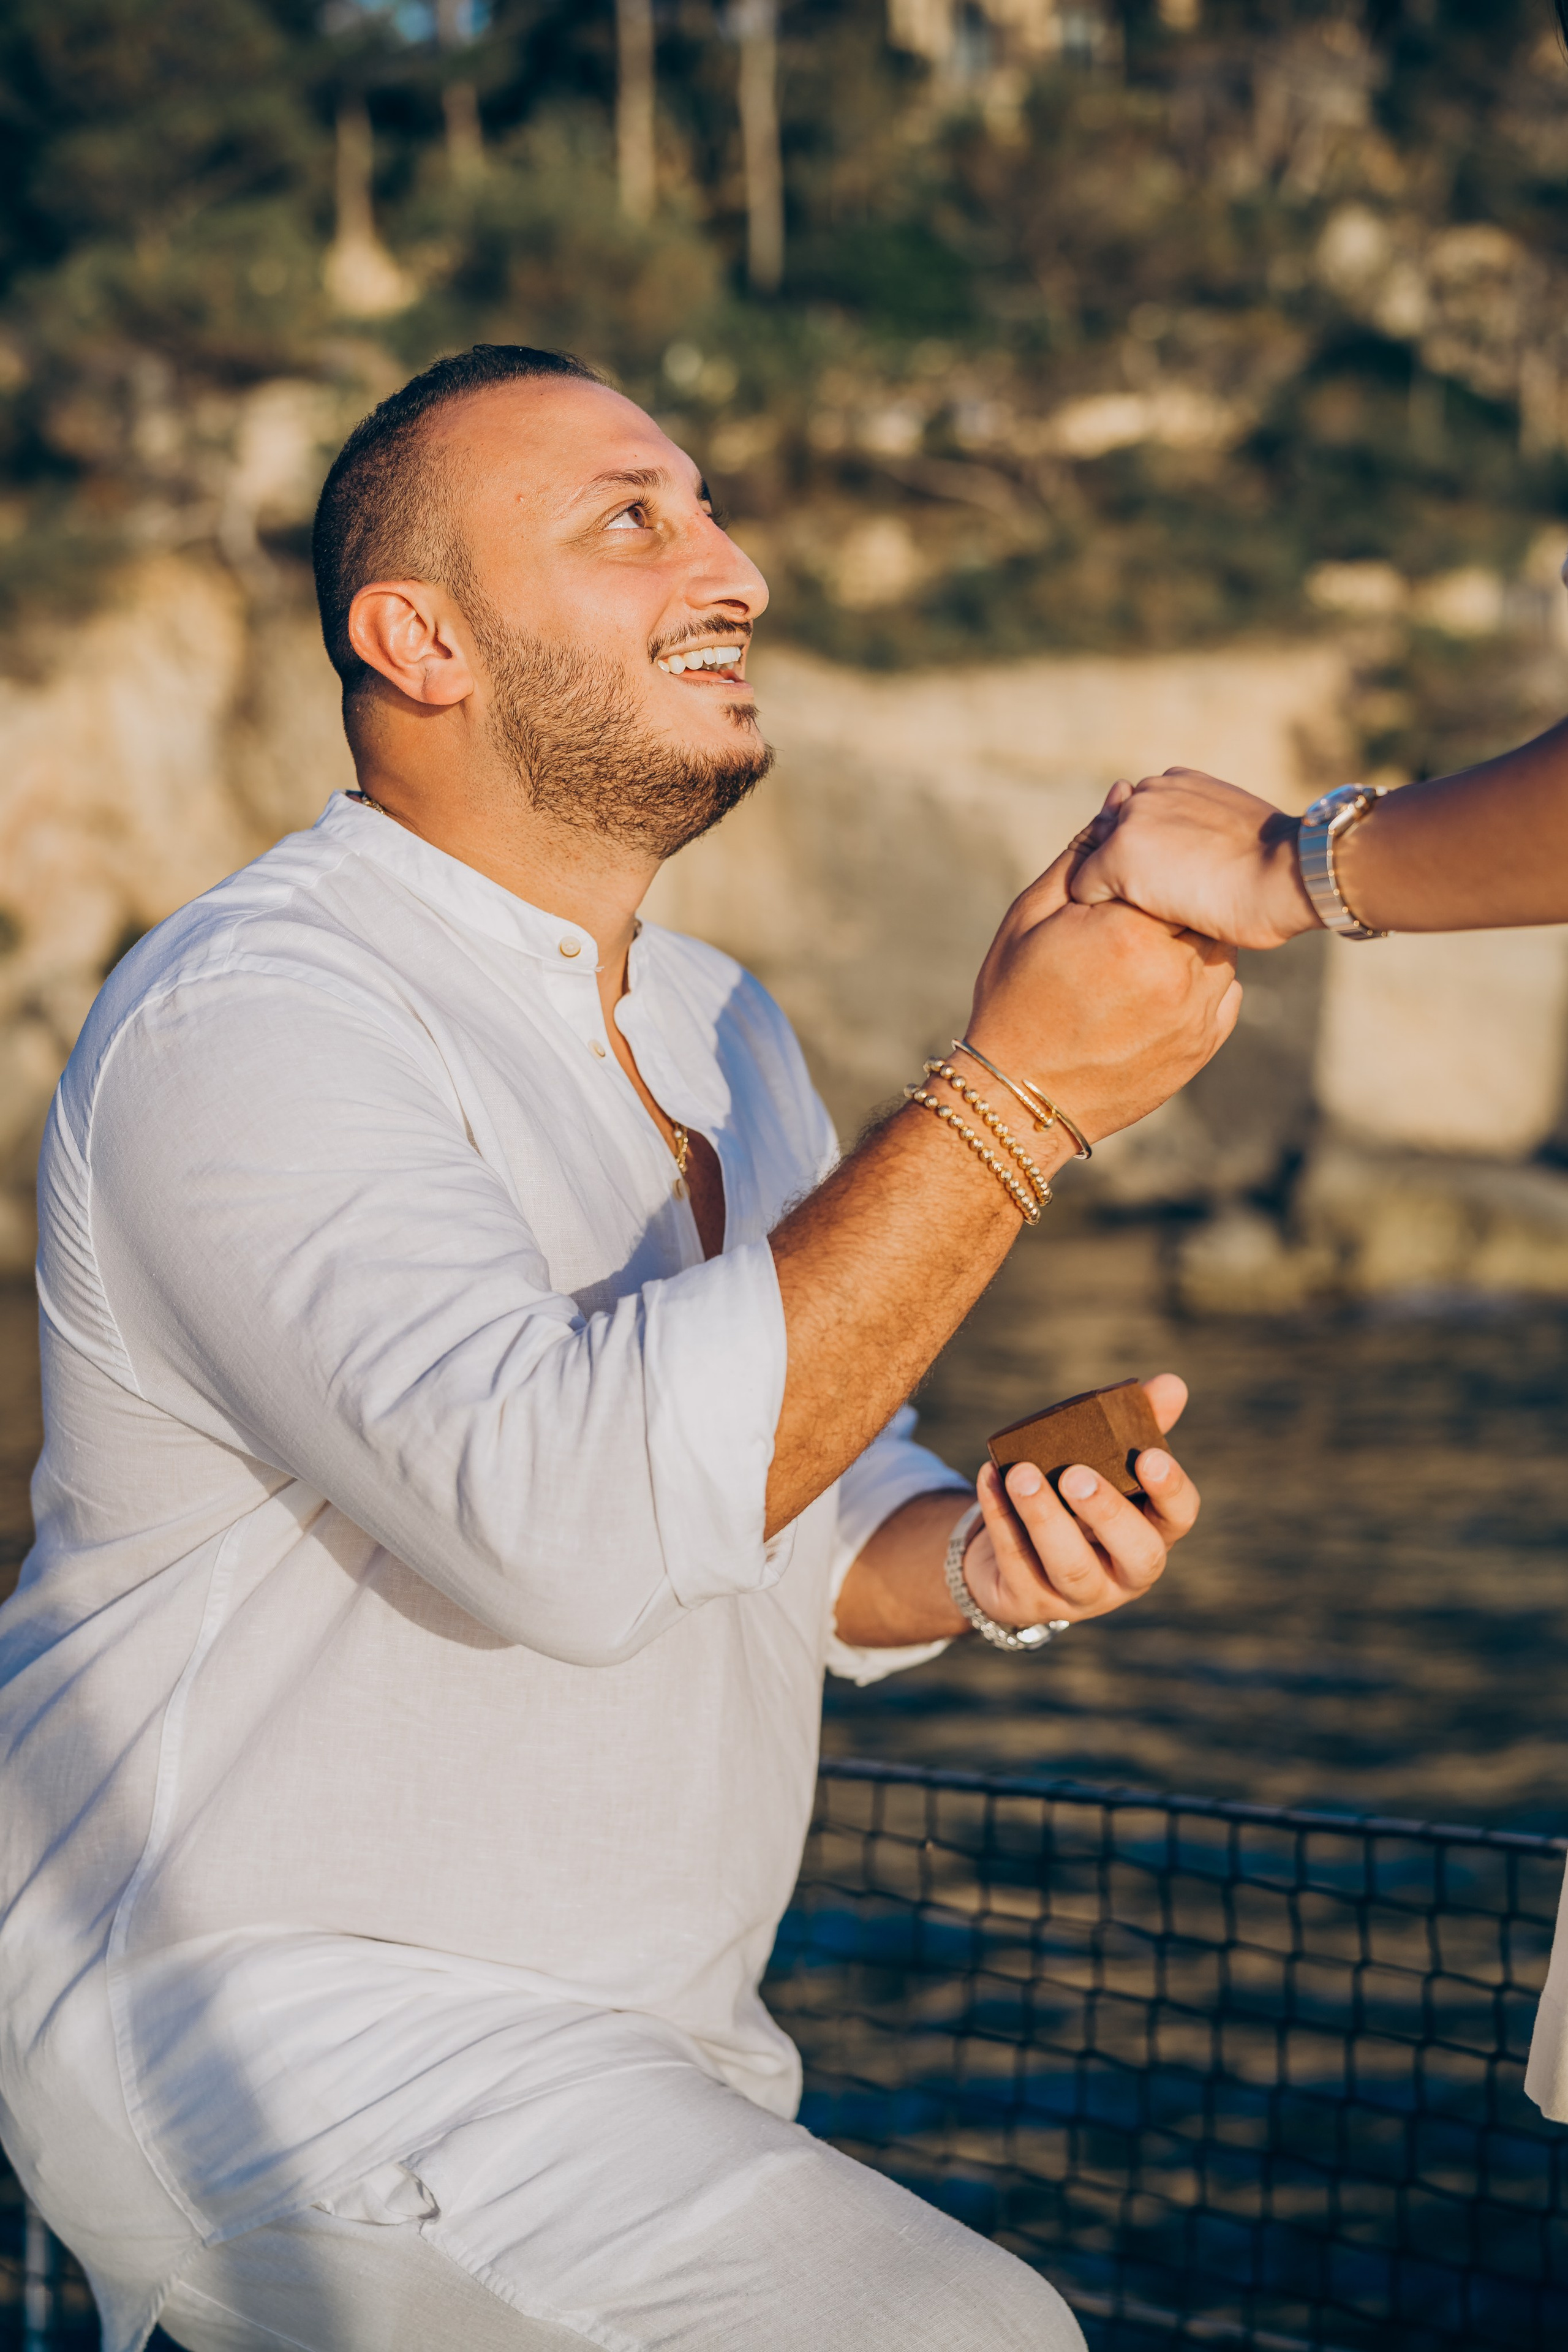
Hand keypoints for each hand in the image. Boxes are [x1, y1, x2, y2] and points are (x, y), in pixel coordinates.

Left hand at [961, 1374, 1196, 1630]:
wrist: (1011, 1556)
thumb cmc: (1071, 1499)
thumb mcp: (1102, 1464)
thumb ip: (1134, 1424)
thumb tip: (1172, 1384)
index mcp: (1152, 1531)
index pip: (1180, 1517)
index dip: (1171, 1490)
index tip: (1151, 1456)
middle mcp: (1125, 1573)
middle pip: (1137, 1554)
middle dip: (1108, 1513)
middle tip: (1076, 1475)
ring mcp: (1079, 1596)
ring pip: (1070, 1567)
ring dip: (1044, 1518)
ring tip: (1021, 1474)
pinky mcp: (1030, 1603)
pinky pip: (1016, 1563)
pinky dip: (1000, 1518)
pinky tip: (989, 1478)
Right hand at [965, 829, 1242, 1142]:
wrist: (1022, 1100)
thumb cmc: (1015, 1000)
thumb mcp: (1031, 917)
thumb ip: (1082, 855)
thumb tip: (1122, 798)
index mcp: (1128, 931)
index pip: (1168, 866)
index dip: (1149, 864)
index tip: (1125, 878)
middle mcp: (1174, 971)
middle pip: (1199, 902)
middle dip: (1173, 897)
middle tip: (1130, 921)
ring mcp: (1196, 1012)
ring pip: (1217, 944)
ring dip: (1187, 938)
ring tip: (1138, 956)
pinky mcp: (1205, 1045)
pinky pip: (1224, 991)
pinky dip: (1198, 980)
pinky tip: (1153, 990)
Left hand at [1069, 769, 1323, 950]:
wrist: (1289, 874)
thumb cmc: (1277, 871)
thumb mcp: (1236, 838)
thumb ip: (1202, 838)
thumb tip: (1200, 861)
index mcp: (1177, 784)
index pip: (1135, 821)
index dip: (1143, 859)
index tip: (1160, 886)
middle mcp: (1148, 793)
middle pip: (1107, 839)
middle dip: (1118, 872)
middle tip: (1139, 910)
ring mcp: (1130, 823)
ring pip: (1094, 864)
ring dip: (1108, 892)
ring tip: (1128, 924)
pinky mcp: (1116, 857)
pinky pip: (1083, 890)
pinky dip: (1097, 914)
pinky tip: (1123, 932)